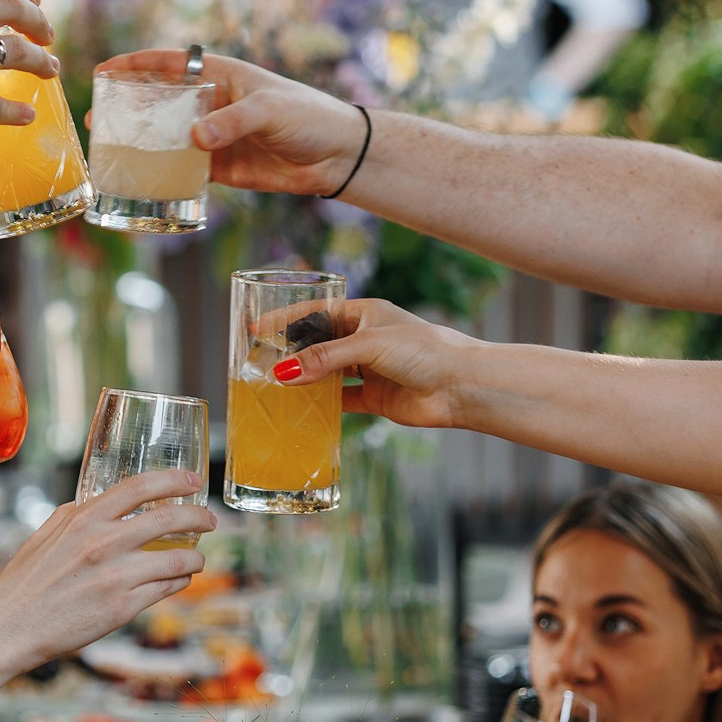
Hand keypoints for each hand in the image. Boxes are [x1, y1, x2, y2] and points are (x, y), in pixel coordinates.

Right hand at [0, 469, 212, 672]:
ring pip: (177, 558)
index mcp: (84, 520)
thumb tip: (97, 503)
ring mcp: (116, 576)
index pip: (139, 487)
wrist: (12, 627)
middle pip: (168, 519)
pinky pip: (166, 588)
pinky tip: (178, 579)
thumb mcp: (45, 534)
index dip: (173, 481)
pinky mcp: (123, 607)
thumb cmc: (25, 582)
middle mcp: (103, 544)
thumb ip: (74, 515)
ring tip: (198, 557)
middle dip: (197, 516)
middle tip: (208, 519)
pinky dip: (179, 580)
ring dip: (196, 556)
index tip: (193, 481)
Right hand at [96, 48, 366, 196]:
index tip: (103, 71)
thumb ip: (232, 122)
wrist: (337, 156)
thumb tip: (195, 139)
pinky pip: (182, 169)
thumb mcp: (270, 111)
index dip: (134, 65)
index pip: (168, 64)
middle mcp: (209, 103)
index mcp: (219, 75)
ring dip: (139, 143)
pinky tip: (140, 180)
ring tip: (109, 150)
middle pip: (158, 102)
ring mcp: (212, 136)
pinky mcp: (218, 167)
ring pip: (166, 137)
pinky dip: (162, 175)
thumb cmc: (308, 116)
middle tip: (97, 119)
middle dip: (126, 108)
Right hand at [274, 297, 484, 430]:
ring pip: (327, 372)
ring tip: (275, 386)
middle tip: (260, 361)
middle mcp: (365, 340)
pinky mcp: (375, 397)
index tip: (259, 327)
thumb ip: (325, 359)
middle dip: (292, 352)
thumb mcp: (368, 345)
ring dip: (305, 379)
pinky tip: (304, 409)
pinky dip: (323, 404)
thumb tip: (283, 373)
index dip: (286, 319)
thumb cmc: (424, 351)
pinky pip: (341, 400)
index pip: (316, 313)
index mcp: (365, 314)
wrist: (462, 387)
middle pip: (319, 344)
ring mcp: (370, 369)